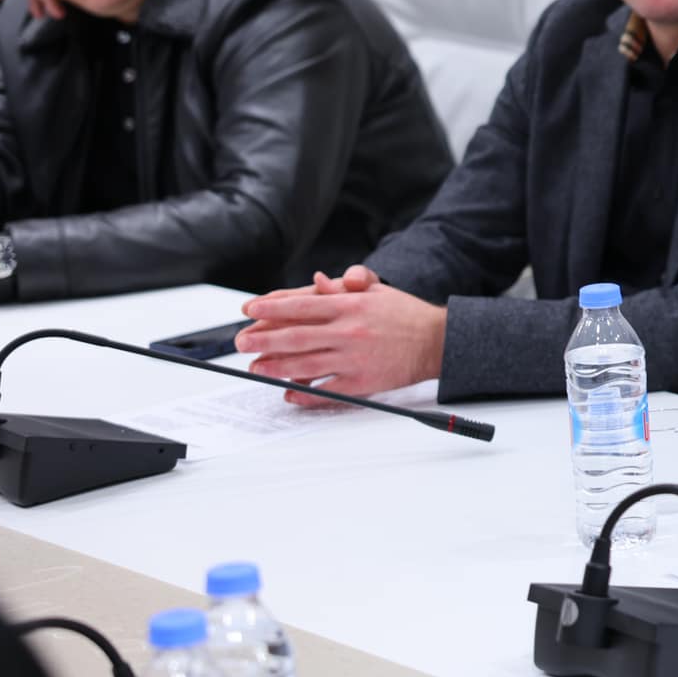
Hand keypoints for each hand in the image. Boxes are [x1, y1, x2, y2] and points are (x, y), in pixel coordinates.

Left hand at [237, 266, 445, 403]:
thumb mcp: (376, 291)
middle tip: (241, 342)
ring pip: (305, 365)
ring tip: (255, 368)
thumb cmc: (405, 315)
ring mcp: (354, 359)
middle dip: (262, 340)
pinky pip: (326, 390)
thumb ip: (344, 287)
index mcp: (351, 305)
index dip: (271, 308)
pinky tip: (289, 393)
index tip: (250, 310)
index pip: (301, 305)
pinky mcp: (362, 383)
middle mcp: (349, 331)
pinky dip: (305, 393)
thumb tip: (316, 283)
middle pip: (295, 336)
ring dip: (275, 367)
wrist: (436, 341)